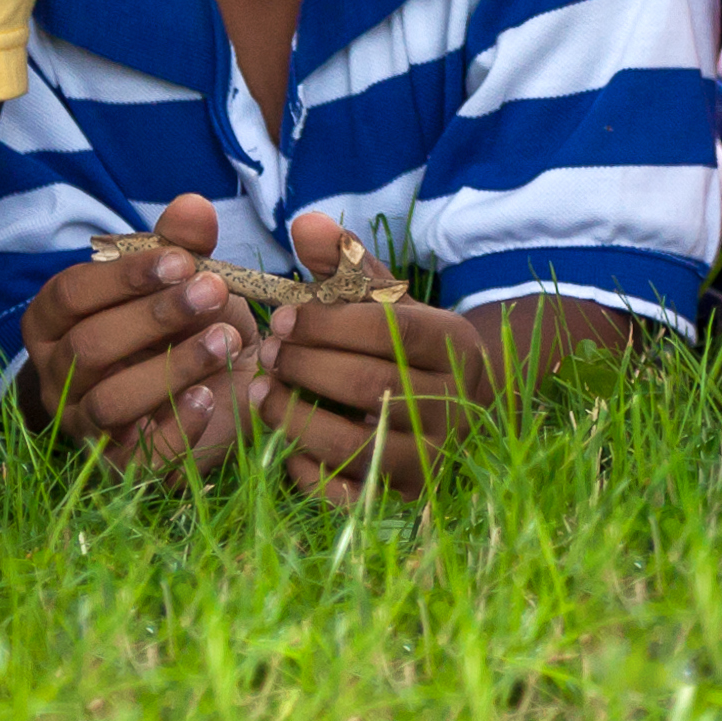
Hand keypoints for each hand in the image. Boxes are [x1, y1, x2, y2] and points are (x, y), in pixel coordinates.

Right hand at [11, 193, 262, 474]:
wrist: (222, 392)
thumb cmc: (189, 326)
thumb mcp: (190, 282)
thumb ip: (184, 244)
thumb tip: (193, 206)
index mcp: (56, 324)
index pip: (69, 295)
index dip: (123, 276)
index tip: (182, 260)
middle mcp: (57, 377)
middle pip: (88, 347)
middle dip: (153, 318)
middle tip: (214, 292)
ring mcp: (83, 427)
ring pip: (109, 401)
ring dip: (171, 367)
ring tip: (225, 341)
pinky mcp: (120, 468)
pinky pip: (136, 457)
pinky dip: (175, 426)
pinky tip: (211, 397)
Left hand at [245, 214, 496, 502]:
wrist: (460, 406)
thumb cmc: (405, 343)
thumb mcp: (384, 299)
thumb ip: (344, 262)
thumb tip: (305, 224)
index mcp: (450, 344)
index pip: (387, 331)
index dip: (326, 325)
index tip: (280, 318)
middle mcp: (451, 404)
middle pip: (370, 386)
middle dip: (306, 367)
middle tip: (265, 353)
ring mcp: (432, 456)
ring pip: (358, 446)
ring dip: (298, 419)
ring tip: (260, 394)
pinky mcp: (408, 496)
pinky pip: (354, 496)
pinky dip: (314, 476)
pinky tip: (286, 448)